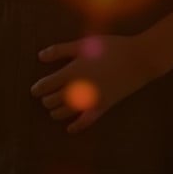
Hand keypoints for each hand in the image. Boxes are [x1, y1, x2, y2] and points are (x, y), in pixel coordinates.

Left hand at [30, 34, 154, 132]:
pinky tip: (70, 129)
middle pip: (55, 100)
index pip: (48, 84)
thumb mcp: (85, 44)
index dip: (39, 88)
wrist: (138, 59)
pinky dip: (76, 126)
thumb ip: (61, 50)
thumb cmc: (111, 47)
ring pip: (66, 112)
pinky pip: (86, 121)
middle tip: (44, 98)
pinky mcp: (103, 107)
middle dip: (47, 100)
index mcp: (73, 71)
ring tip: (52, 110)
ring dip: (56, 112)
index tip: (34, 90)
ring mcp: (90, 100)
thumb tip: (40, 56)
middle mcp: (79, 89)